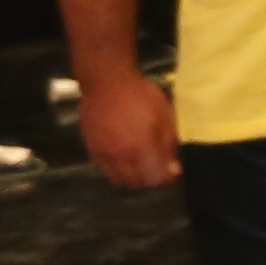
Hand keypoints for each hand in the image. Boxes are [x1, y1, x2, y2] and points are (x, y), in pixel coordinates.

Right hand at [78, 71, 182, 191]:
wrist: (106, 82)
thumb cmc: (141, 96)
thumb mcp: (164, 117)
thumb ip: (169, 146)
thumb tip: (174, 169)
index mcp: (140, 148)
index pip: (154, 179)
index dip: (166, 179)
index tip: (172, 171)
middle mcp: (120, 156)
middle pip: (136, 182)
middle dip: (150, 180)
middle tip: (158, 168)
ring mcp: (103, 154)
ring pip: (119, 179)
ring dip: (133, 178)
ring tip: (142, 166)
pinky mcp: (91, 149)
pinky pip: (105, 170)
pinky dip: (117, 171)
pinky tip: (125, 160)